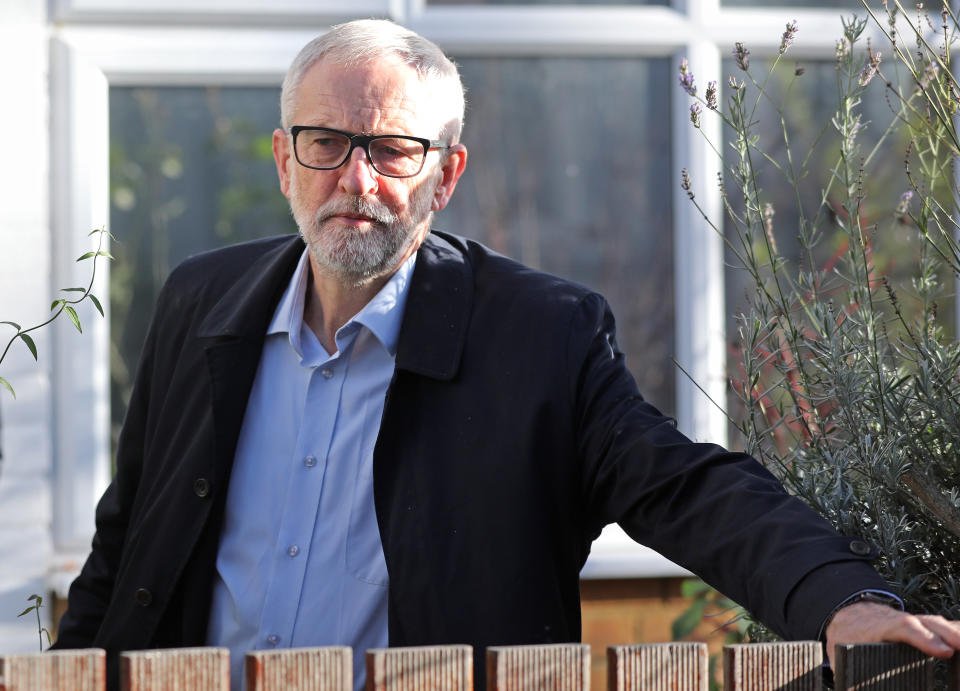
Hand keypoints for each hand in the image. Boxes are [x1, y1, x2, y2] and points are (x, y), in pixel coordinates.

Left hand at [825, 601, 959, 666]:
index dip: (924, 637)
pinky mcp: (921, 627)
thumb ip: (850, 678)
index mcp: (877, 628)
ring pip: (936, 624)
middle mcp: (898, 622)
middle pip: (926, 623)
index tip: (943, 651)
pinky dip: (955, 632)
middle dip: (948, 634)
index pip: (903, 627)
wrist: (848, 618)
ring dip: (955, 633)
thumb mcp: (841, 656)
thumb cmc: (846, 638)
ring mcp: (912, 623)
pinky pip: (941, 628)